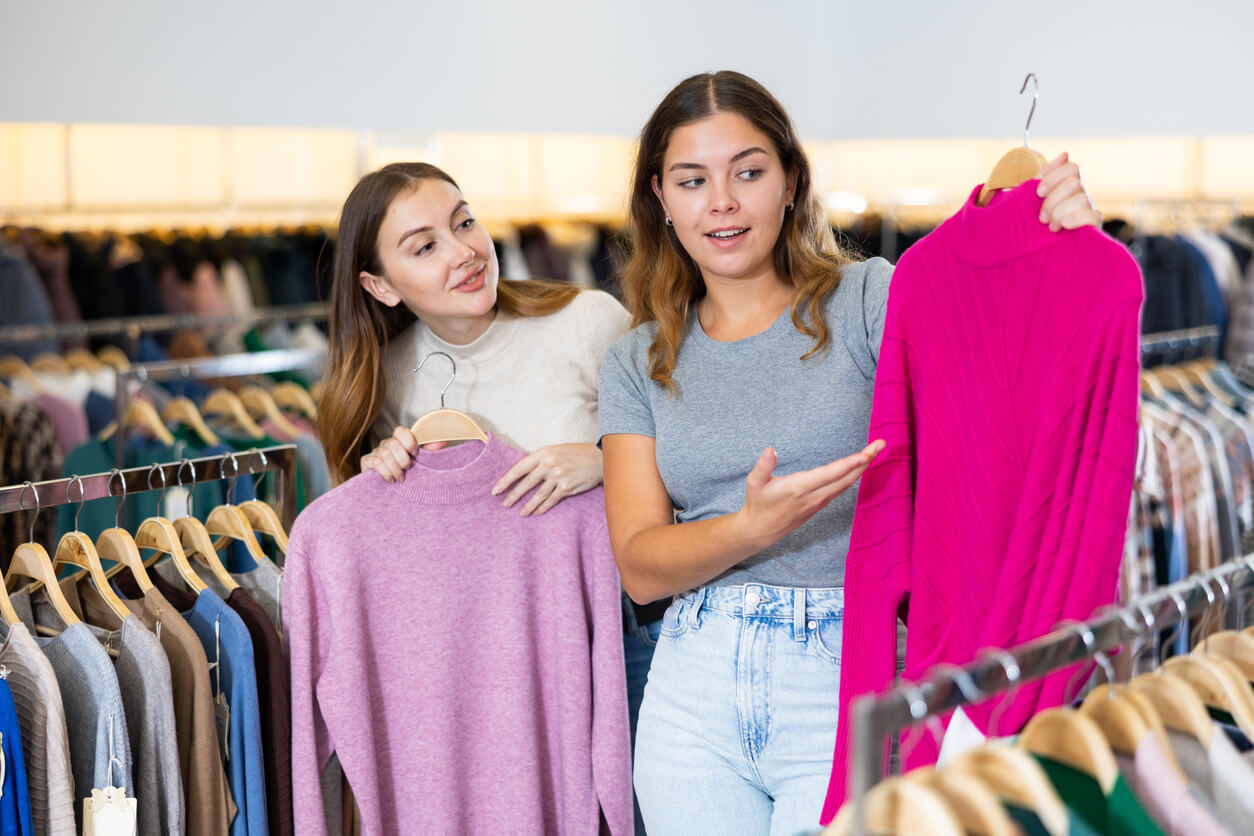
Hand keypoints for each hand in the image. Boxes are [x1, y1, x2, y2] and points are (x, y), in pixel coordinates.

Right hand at [360, 426, 446, 481]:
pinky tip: (391, 480)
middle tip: (408, 469)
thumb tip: (443, 441)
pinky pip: (376, 463)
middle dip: (403, 459)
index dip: (409, 441)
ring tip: (400, 479)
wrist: (387, 494)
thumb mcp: (418, 464)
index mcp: (399, 442)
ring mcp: (375, 452)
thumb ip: (429, 452)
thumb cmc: (405, 476)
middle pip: (393, 443)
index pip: (400, 431)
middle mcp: (385, 445)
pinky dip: (386, 473)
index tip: (415, 454)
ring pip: (385, 454)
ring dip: (395, 469)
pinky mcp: (366, 462)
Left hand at [492, 443, 603, 516]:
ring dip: (528, 506)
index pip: (519, 468)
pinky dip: (542, 508)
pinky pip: (551, 500)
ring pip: (538, 495)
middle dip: (513, 496)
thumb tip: (523, 473)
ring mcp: (558, 477)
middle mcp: (549, 465)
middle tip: (504, 505)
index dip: (506, 480)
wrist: (598, 458)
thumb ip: (540, 460)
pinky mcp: (567, 488)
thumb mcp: (555, 450)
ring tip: (520, 513)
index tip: (496, 490)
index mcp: (543, 453)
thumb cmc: (576, 453)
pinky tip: (536, 513)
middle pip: (526, 484)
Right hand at [736, 441, 884, 548]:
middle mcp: (814, 495)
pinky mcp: (820, 504)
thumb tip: (771, 449)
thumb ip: (763, 465)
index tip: (866, 454)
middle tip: (881, 444)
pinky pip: (841, 488)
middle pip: (846, 478)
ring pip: (847, 484)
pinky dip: (853, 475)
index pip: (830, 474)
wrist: (761, 530)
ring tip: (875, 451)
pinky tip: (860, 466)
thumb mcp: (754, 483)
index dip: (850, 464)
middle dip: (865, 460)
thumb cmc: (758, 503)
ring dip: (862, 467)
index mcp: (799, 487)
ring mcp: (819, 502)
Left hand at [1037, 152, 1101, 232]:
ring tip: (1051, 226)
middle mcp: (1081, 195)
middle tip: (1042, 217)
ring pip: (1080, 199)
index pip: (1071, 168)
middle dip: (1052, 201)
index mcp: (1068, 187)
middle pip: (1073, 183)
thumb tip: (1065, 154)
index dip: (1053, 176)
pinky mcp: (1094, 227)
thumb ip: (1044, 178)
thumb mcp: (1033, 201)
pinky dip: (1076, 219)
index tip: (1038, 192)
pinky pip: (1092, 216)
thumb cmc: (1037, 225)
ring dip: (1060, 213)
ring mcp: (1089, 210)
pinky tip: (1064, 226)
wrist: (1042, 254)